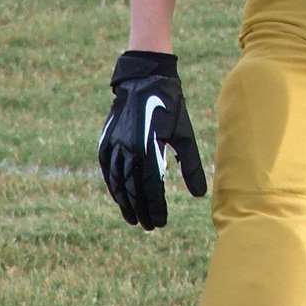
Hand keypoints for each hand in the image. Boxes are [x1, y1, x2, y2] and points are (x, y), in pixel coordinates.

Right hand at [98, 50, 206, 230]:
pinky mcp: (107, 140)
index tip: (161, 223)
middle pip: (133, 188)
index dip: (155, 207)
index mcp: (149, 147)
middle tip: (149, 226)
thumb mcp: (184, 133)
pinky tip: (120, 197)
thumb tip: (199, 194)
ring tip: (134, 218)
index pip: (151, 186)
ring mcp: (115, 145)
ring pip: (118, 182)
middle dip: (141, 209)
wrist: (145, 79)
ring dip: (125, 202)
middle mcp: (128, 149)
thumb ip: (189, 164)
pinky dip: (113, 186)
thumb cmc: (170, 106)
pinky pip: (108, 170)